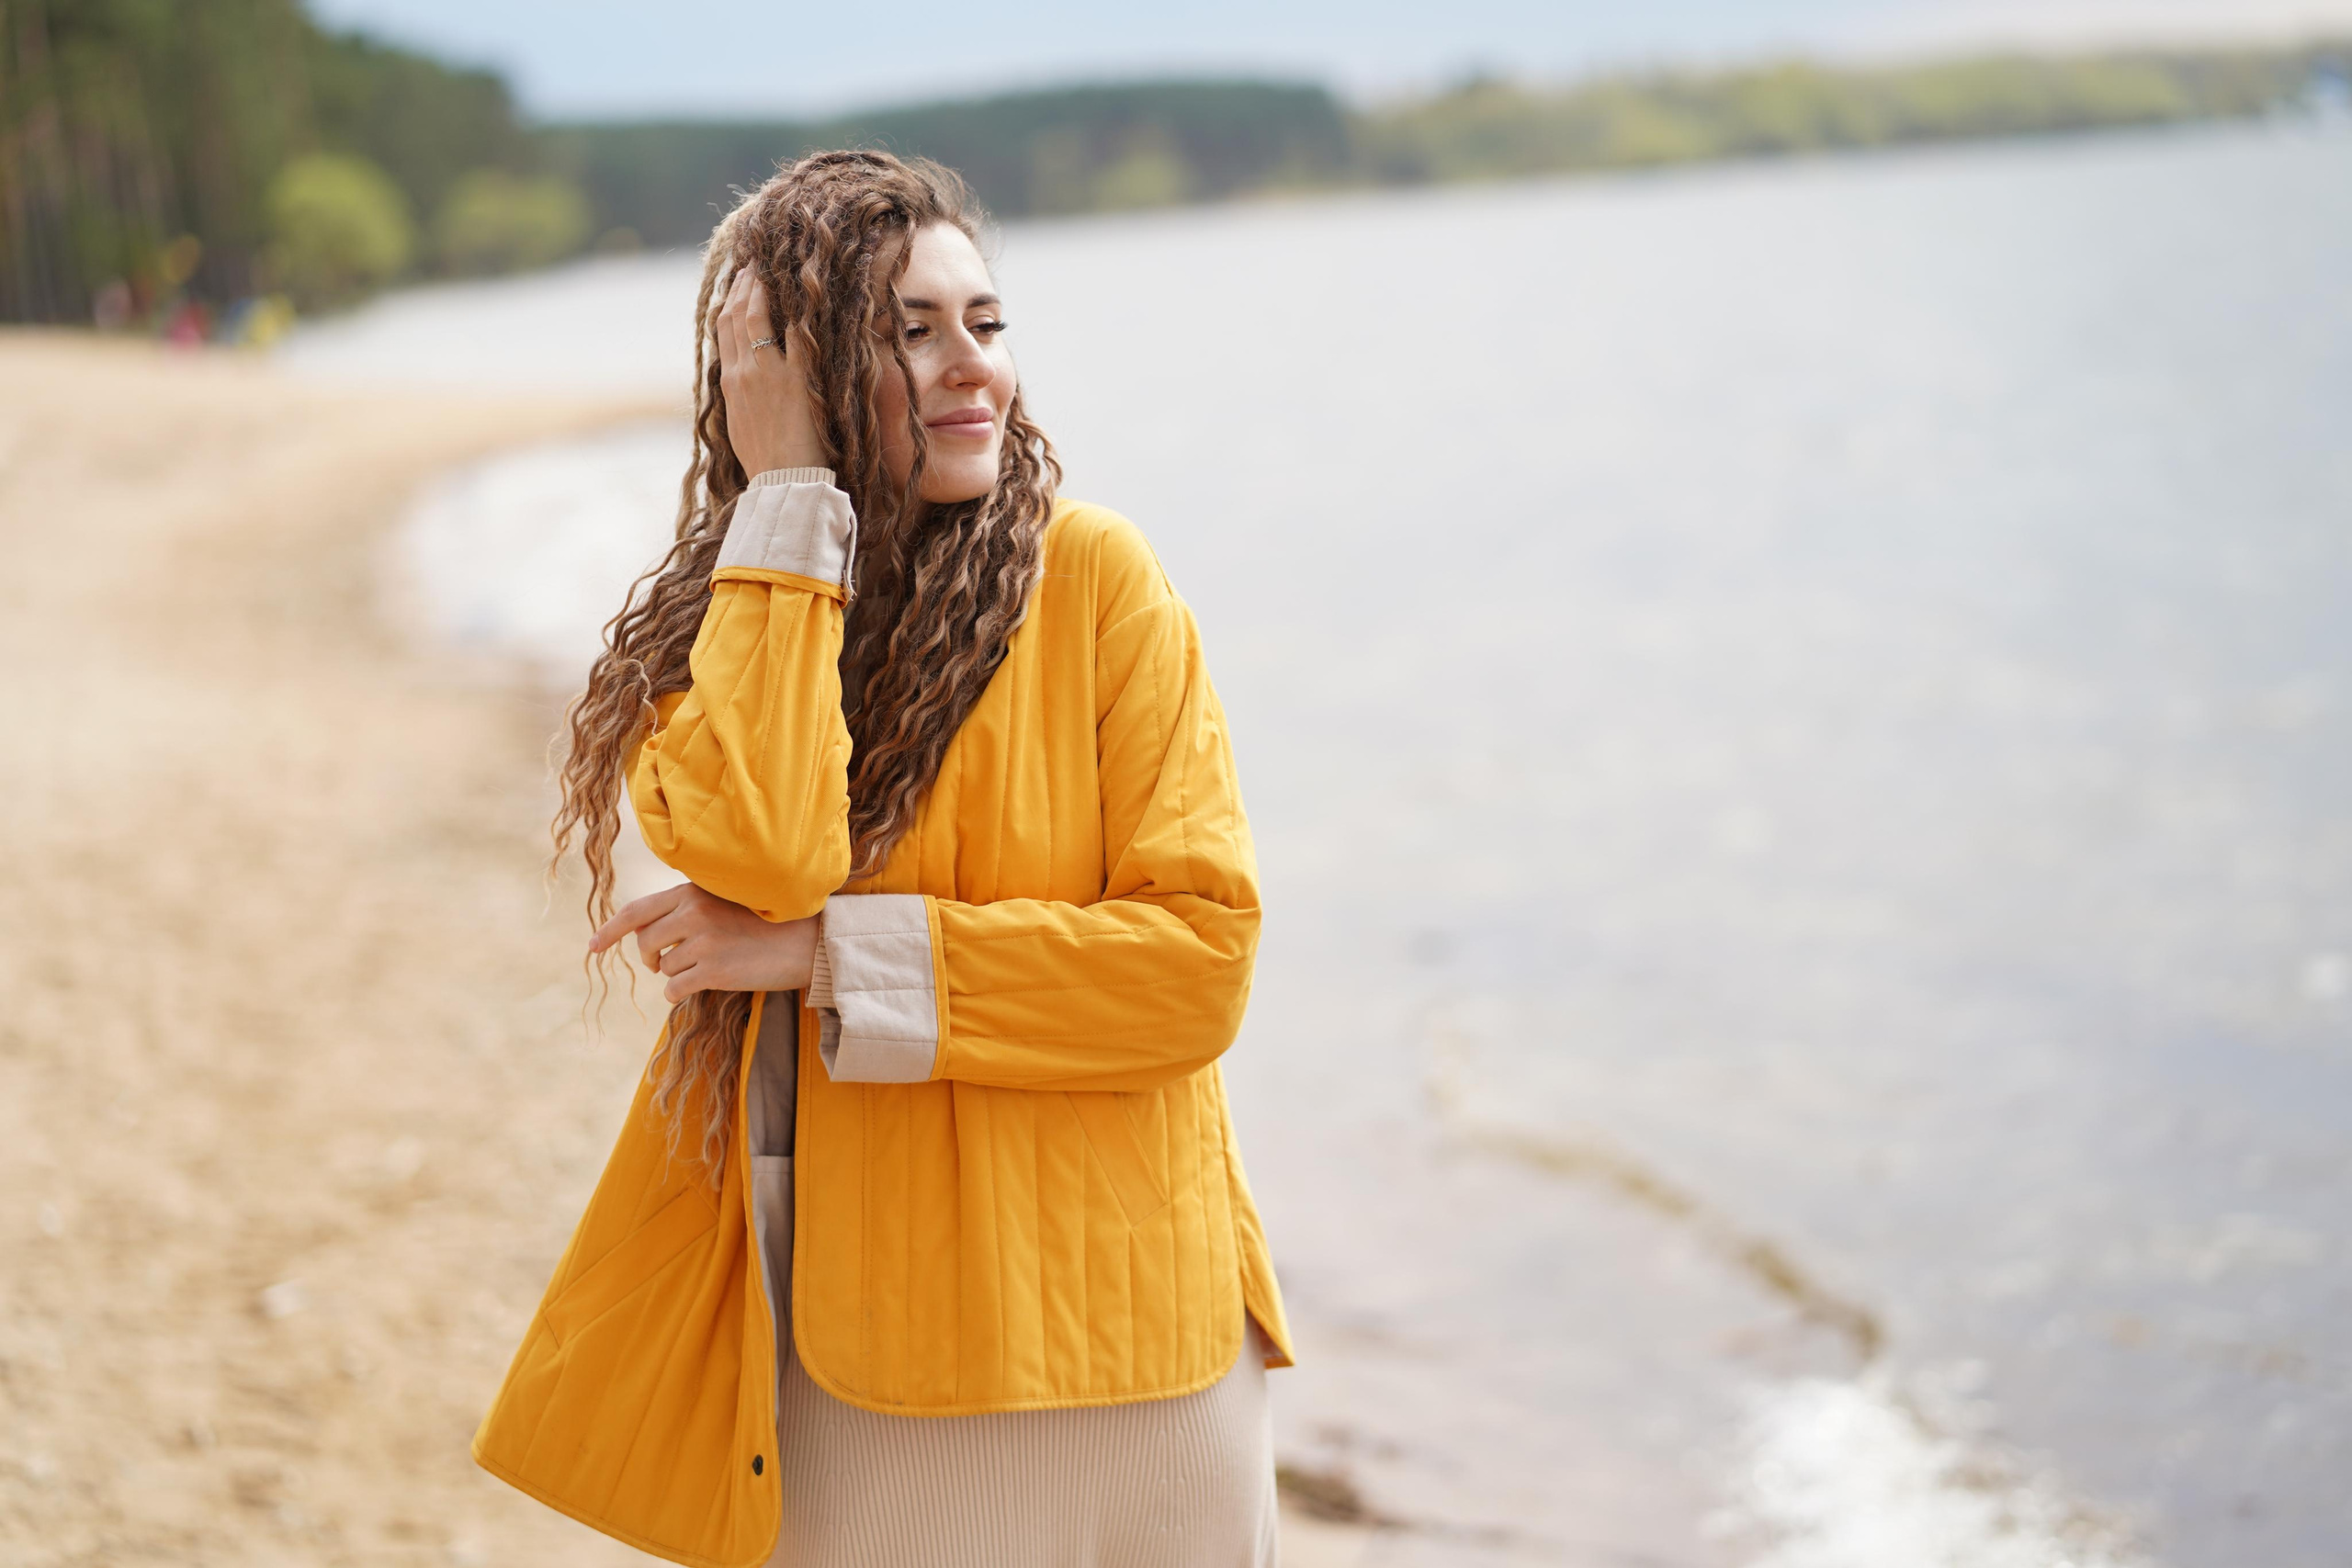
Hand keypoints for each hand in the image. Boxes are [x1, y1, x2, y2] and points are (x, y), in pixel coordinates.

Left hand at [588, 881, 816, 1002]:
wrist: (806, 943)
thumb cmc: (767, 924)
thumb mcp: (726, 902)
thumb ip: (688, 908)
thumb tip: (646, 931)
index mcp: (694, 892)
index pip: (637, 911)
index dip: (610, 931)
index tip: (593, 948)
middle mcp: (693, 913)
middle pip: (645, 942)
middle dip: (650, 958)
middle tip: (662, 964)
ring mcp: (703, 942)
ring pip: (663, 967)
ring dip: (677, 974)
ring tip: (708, 967)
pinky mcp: (713, 971)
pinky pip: (674, 989)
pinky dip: (681, 993)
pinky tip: (703, 985)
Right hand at [715, 265, 826, 475]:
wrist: (780, 480)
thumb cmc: (766, 461)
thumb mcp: (741, 426)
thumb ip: (740, 399)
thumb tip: (742, 388)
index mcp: (730, 383)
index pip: (724, 331)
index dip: (729, 304)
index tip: (736, 288)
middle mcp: (742, 372)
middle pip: (735, 317)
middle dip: (742, 288)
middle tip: (751, 269)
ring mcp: (767, 373)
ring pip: (755, 317)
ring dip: (760, 290)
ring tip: (768, 272)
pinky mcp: (796, 379)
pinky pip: (797, 336)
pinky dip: (798, 312)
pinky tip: (805, 295)